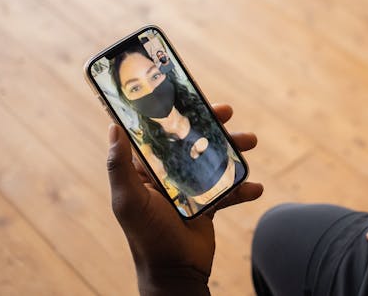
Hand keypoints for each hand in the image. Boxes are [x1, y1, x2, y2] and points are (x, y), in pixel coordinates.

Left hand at [107, 103, 262, 295]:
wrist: (176, 273)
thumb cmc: (147, 236)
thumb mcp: (129, 200)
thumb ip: (119, 165)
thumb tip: (112, 127)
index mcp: (145, 169)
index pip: (157, 132)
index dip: (171, 112)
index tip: (187, 93)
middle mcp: (167, 174)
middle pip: (191, 139)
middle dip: (211, 124)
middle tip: (227, 112)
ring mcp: (189, 188)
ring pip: (213, 159)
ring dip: (233, 149)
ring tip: (250, 143)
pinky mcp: (208, 203)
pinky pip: (228, 189)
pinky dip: (243, 188)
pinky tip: (256, 187)